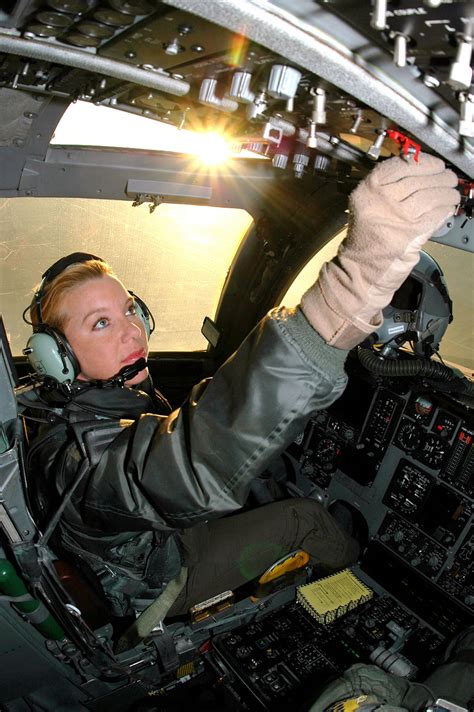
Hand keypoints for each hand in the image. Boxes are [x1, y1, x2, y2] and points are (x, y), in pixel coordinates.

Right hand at [301, 153, 458, 348]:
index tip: (434, 164)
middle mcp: (381, 200)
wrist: (359, 270)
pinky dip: (444, 210)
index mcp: (368, 190)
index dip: (422, 162)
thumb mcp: (368, 206)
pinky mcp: (410, 234)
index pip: (400, 165)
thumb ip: (389, 188)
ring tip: (452, 192)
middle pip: (418, 179)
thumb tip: (421, 172)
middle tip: (448, 178)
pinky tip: (448, 208)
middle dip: (439, 177)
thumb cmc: (365, 239)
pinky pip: (434, 215)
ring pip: (429, 195)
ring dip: (445, 192)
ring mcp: (396, 217)